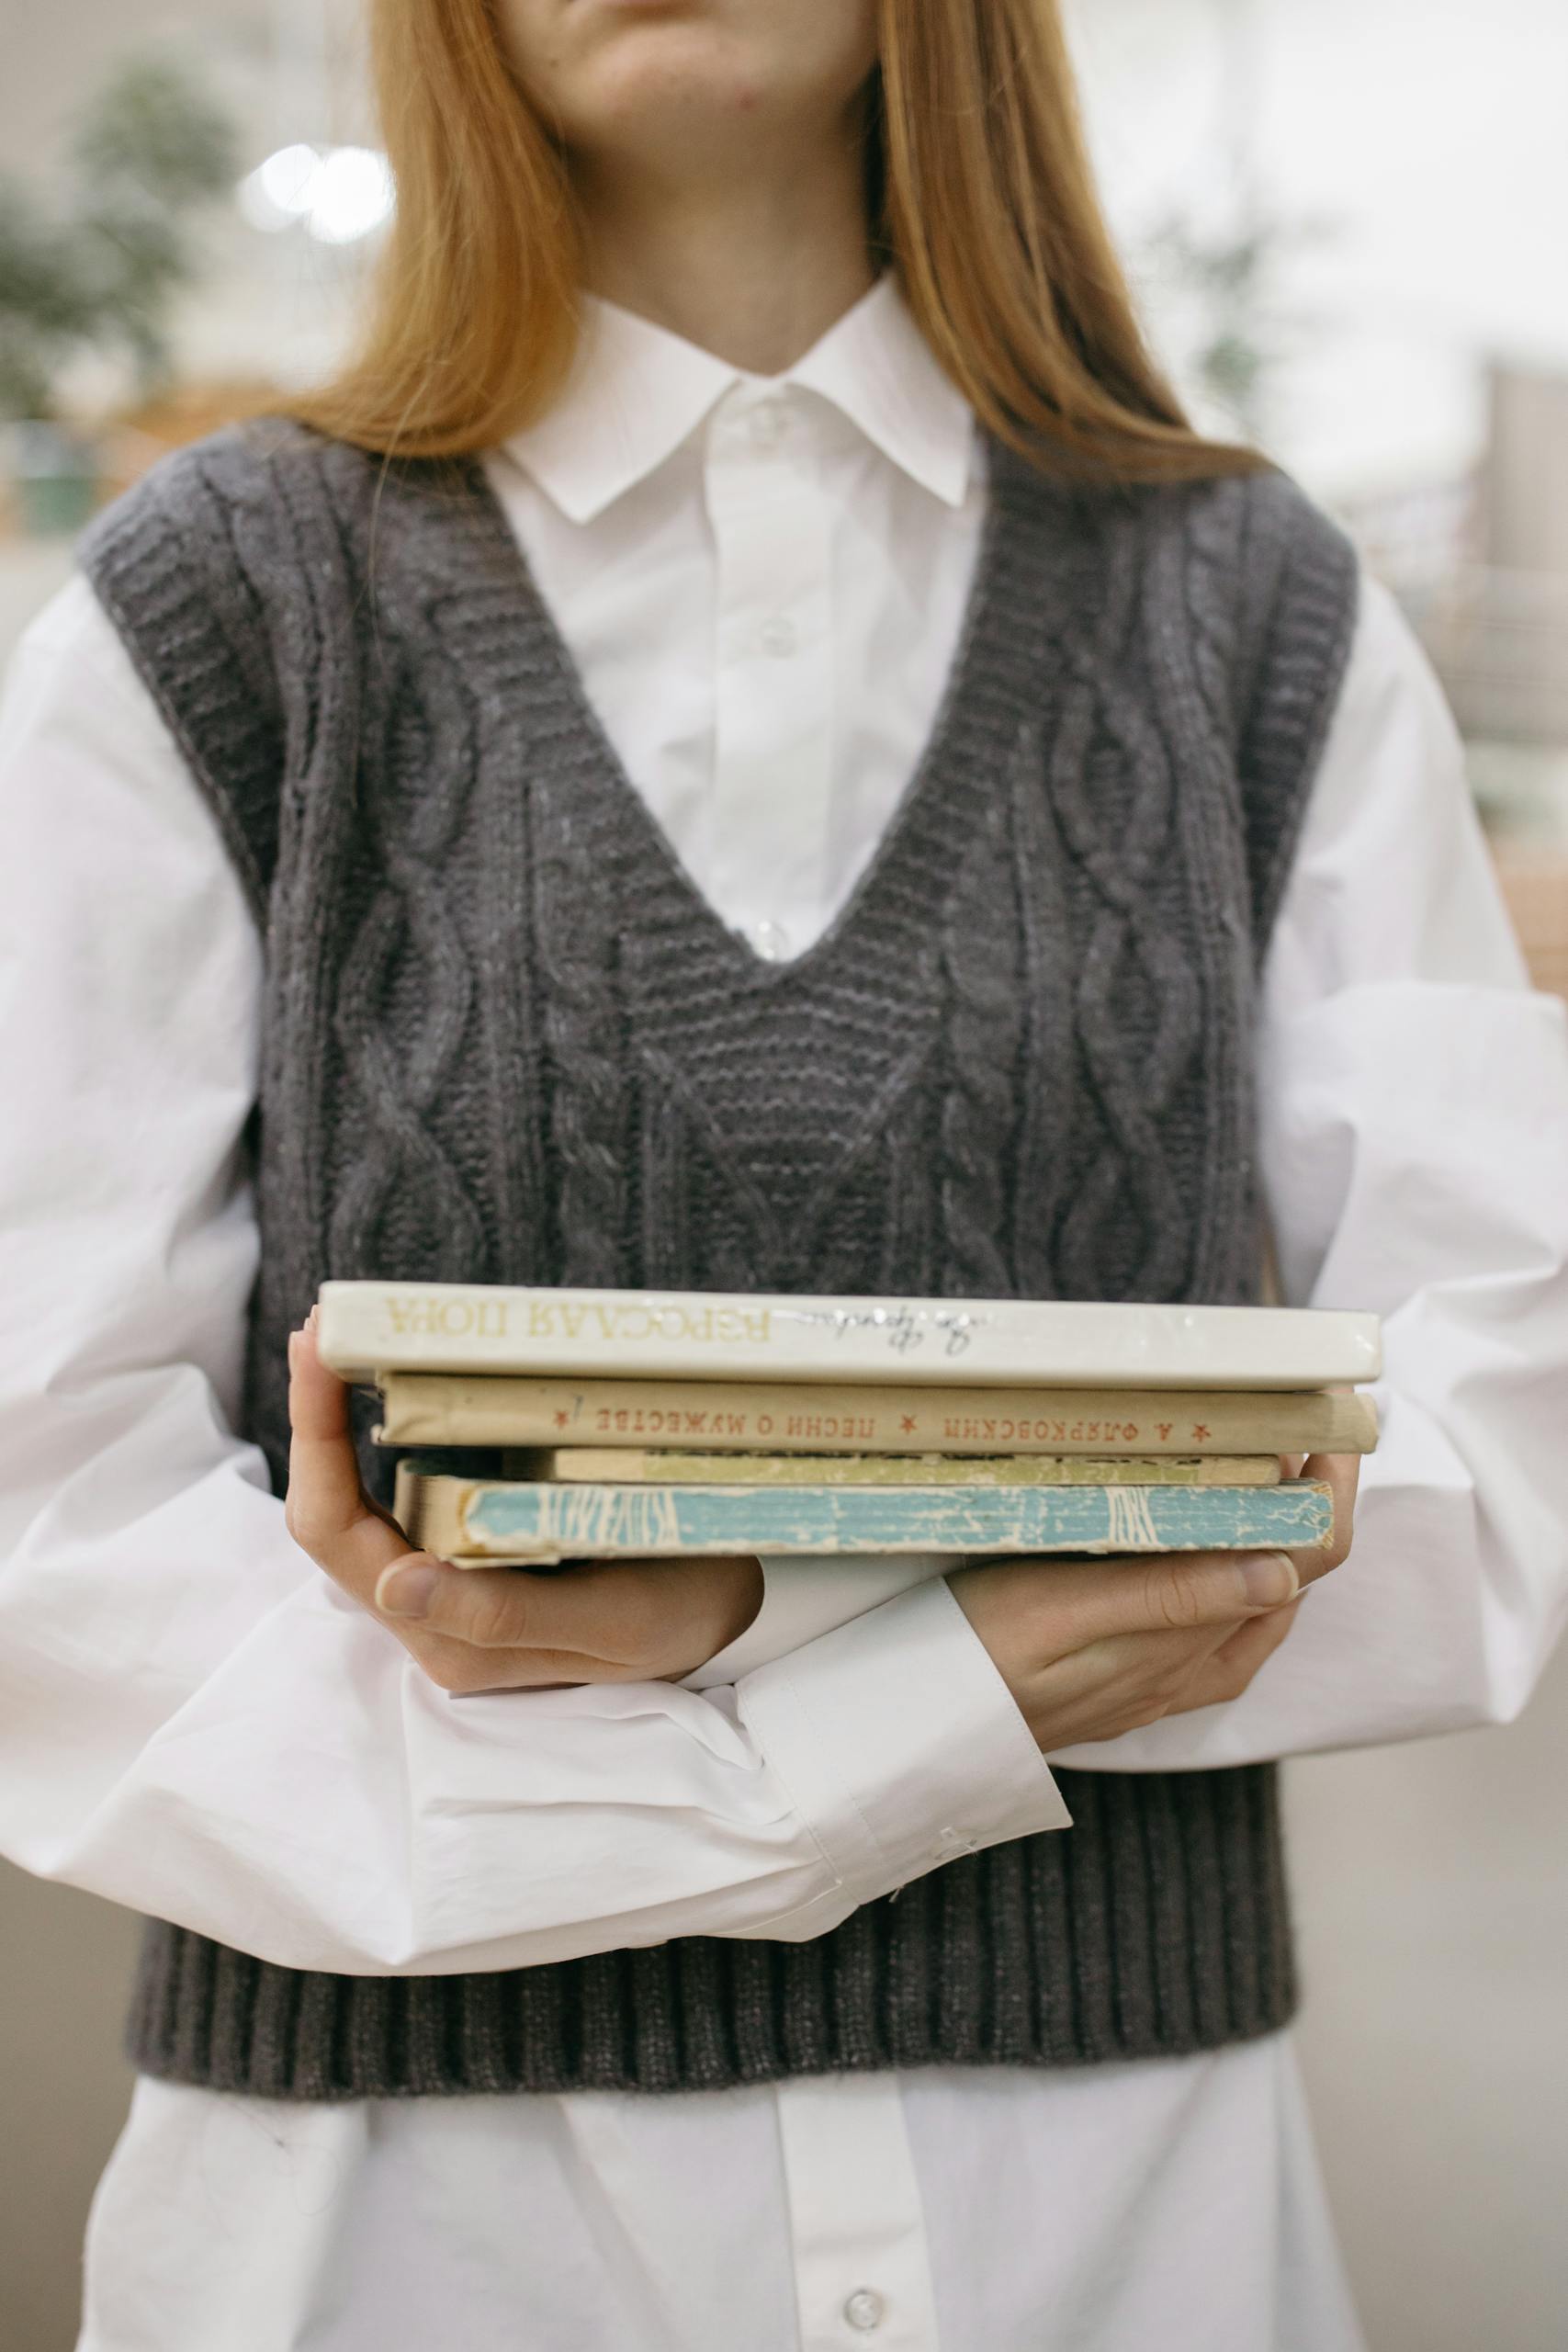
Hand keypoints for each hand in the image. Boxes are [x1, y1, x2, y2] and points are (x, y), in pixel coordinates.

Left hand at [284, 1317, 762, 1693]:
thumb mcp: (610, 1621)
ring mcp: (447, 1583)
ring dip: (344, 1419)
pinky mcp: (474, 1551)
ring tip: (350, 1337)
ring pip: (364, 1498)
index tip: (319, 1350)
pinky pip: (409, 1490)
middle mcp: (430, 1614)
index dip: (316, 1440)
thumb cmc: (678, 1618)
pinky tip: (400, 1376)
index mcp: (449, 1637)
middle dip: (317, 1416)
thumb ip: (501, 1613)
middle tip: (324, 1322)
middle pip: (333, 1512)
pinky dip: (391, 1428)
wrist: (733, 1622)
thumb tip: (390, 1584)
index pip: (339, 1533)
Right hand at [948, 1451, 1357, 1750]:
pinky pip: (1219, 1635)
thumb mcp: (1059, 1609)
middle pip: (1289, 1575)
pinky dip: (1238, 1579)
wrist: (912, 1733)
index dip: (1326, 1487)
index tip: (1321, 1416)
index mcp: (1184, 1643)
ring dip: (1275, 1531)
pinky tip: (1218, 1559)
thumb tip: (1282, 1569)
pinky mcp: (1133, 1683)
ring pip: (1258, 1600)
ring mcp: (1164, 1680)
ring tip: (1264, 1464)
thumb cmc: (970, 1659)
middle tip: (1294, 1417)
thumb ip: (1169, 1595)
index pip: (1299, 1560)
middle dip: (1307, 1496)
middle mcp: (1189, 1667)